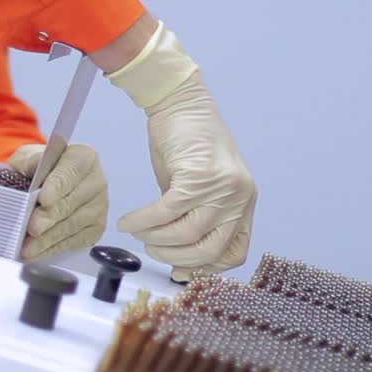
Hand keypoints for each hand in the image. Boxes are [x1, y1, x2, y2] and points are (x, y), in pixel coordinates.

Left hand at [8, 143, 107, 260]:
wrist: (46, 184)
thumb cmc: (38, 170)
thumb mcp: (28, 158)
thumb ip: (29, 161)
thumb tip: (32, 167)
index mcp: (84, 158)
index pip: (70, 172)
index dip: (57, 186)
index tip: (44, 199)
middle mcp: (97, 181)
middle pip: (72, 202)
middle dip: (50, 217)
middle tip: (32, 228)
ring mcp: (99, 207)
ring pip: (72, 225)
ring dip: (48, 239)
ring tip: (28, 247)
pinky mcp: (96, 229)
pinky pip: (75, 241)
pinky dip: (53, 248)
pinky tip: (37, 252)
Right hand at [105, 22, 256, 282]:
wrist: (181, 102)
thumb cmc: (187, 143)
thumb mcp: (199, 188)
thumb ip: (194, 219)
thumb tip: (180, 263)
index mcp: (244, 203)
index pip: (234, 253)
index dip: (204, 267)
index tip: (179, 269)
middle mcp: (240, 198)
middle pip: (209, 250)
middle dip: (175, 258)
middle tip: (151, 250)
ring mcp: (222, 188)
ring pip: (186, 233)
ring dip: (155, 239)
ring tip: (138, 232)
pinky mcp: (197, 176)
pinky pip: (165, 212)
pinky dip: (142, 221)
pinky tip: (128, 222)